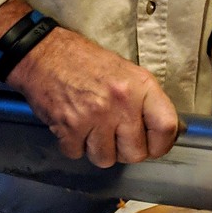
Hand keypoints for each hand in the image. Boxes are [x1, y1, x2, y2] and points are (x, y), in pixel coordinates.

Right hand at [9, 27, 178, 165]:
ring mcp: (94, 116)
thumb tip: (167, 131)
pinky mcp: (69, 126)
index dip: (161, 145)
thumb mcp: (126, 72)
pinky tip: (73, 126)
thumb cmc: (85, 62)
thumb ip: (146, 101)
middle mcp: (121, 101)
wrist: (44, 53)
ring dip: (97, 149)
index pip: (166, 127)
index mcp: (140, 85)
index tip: (153, 146)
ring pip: (105, 159)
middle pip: (135, 153)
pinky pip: (78, 154)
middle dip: (124, 151)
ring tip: (91, 129)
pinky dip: (74, 145)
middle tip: (115, 137)